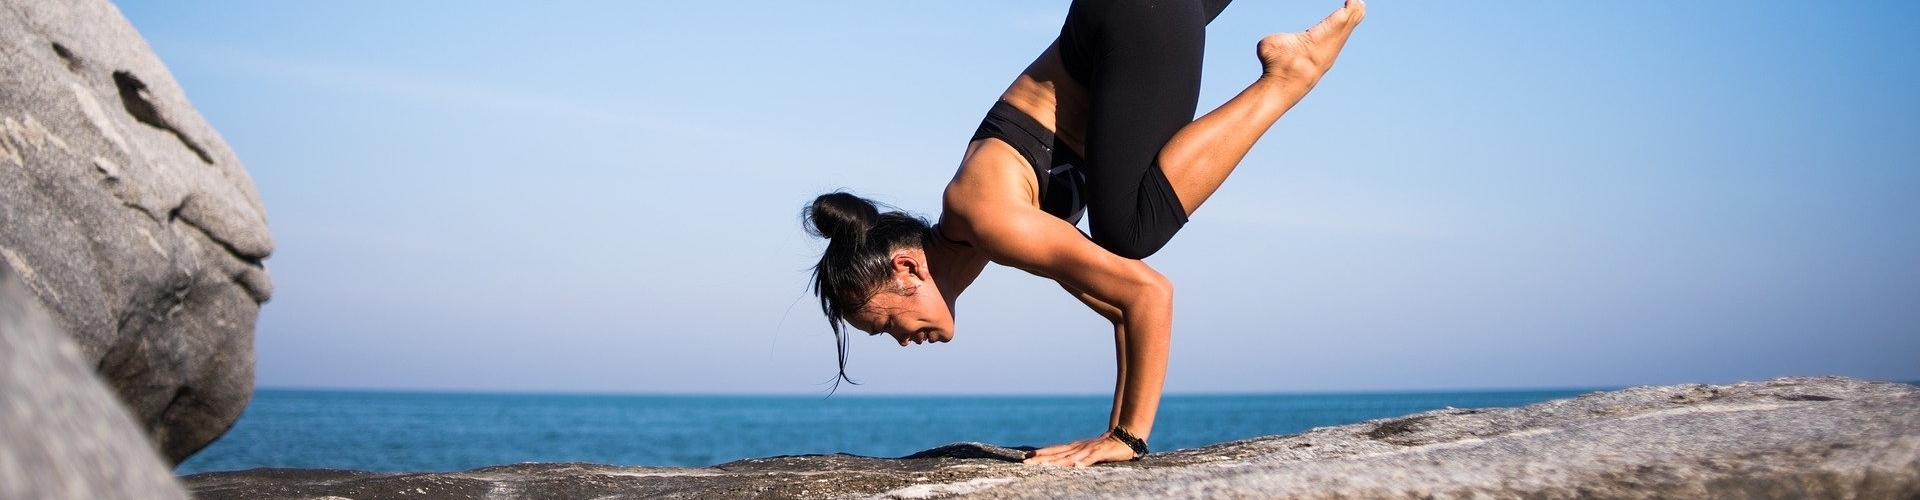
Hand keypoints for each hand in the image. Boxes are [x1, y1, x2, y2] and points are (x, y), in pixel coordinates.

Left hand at [1022, 432, 1136, 466]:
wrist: (1124, 438)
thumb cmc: (1104, 447)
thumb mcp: (1086, 452)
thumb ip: (1074, 457)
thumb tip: (1061, 463)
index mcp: (1074, 448)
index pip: (1053, 451)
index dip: (1040, 454)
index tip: (1025, 457)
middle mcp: (1078, 448)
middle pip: (1056, 454)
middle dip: (1041, 458)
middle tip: (1025, 462)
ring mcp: (1088, 450)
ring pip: (1070, 457)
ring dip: (1056, 462)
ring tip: (1043, 465)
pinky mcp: (1100, 453)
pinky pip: (1091, 459)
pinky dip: (1083, 462)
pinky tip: (1076, 466)